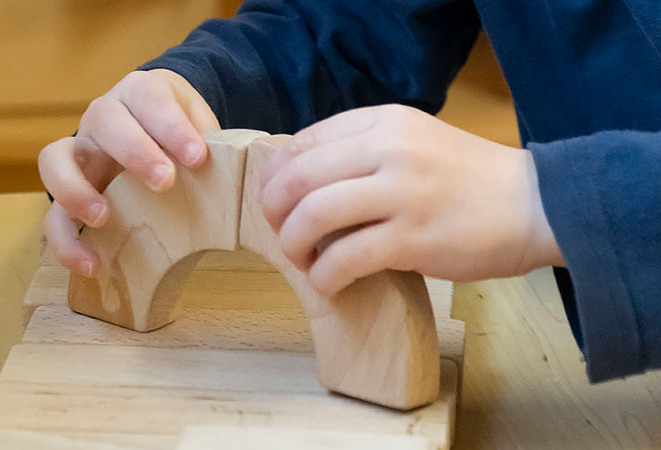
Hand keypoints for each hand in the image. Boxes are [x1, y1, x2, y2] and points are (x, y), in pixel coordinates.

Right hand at [39, 69, 219, 275]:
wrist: (157, 133)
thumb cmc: (183, 132)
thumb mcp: (202, 126)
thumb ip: (216, 143)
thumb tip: (248, 171)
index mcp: (140, 93)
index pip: (150, 100)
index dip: (171, 126)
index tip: (198, 155)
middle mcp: (103, 117)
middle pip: (104, 122)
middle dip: (134, 151)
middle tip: (165, 182)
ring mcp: (80, 153)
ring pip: (55, 161)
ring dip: (75, 190)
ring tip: (103, 217)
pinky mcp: (69, 191)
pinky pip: (52, 214)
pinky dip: (67, 240)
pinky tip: (93, 264)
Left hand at [258, 104, 562, 296]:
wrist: (535, 204)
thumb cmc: (469, 178)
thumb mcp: (414, 141)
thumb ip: (364, 152)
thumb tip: (302, 181)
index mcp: (384, 120)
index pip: (304, 141)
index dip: (277, 175)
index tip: (273, 200)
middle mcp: (389, 148)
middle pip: (299, 178)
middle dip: (274, 211)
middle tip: (280, 233)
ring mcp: (402, 192)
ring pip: (314, 216)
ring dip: (293, 244)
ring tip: (303, 259)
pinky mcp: (413, 238)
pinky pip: (345, 258)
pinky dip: (324, 275)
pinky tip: (329, 282)